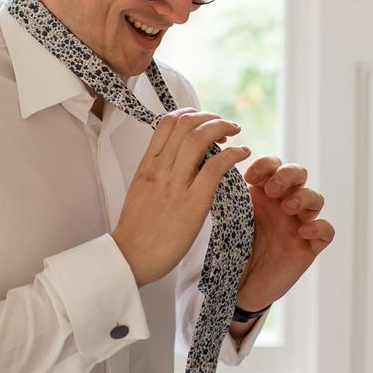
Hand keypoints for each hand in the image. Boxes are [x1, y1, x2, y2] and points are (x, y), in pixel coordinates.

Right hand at [113, 108, 250, 286]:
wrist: (129, 258)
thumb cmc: (137, 231)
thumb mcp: (140, 191)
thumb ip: (156, 173)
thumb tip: (174, 160)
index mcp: (147, 165)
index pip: (167, 123)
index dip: (189, 114)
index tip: (203, 121)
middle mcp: (160, 169)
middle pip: (185, 124)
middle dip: (210, 117)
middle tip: (224, 125)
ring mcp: (175, 184)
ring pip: (199, 139)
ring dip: (222, 128)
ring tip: (235, 132)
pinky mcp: (192, 203)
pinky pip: (215, 168)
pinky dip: (233, 154)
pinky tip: (243, 154)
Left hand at [234, 156, 333, 310]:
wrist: (234, 285)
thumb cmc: (228, 248)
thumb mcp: (224, 218)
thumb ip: (225, 196)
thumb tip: (217, 168)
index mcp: (261, 192)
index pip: (273, 165)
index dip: (266, 165)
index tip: (250, 177)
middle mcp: (282, 204)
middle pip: (299, 173)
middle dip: (288, 175)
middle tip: (272, 190)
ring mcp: (297, 224)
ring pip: (315, 198)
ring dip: (303, 197)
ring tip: (287, 208)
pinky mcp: (308, 247)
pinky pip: (326, 230)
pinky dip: (319, 227)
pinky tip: (303, 231)